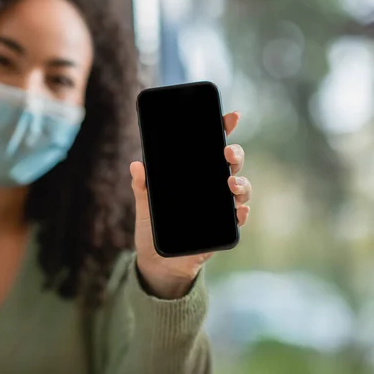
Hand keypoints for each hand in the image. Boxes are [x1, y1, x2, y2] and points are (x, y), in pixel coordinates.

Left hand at [131, 111, 251, 298]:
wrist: (156, 261)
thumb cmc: (153, 227)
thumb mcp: (144, 204)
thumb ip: (142, 185)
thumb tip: (136, 165)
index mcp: (194, 176)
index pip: (211, 148)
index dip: (223, 130)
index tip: (231, 116)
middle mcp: (210, 188)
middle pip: (230, 165)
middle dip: (235, 154)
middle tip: (227, 153)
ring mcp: (218, 208)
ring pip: (240, 189)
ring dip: (241, 184)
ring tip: (230, 184)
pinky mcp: (221, 230)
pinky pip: (237, 220)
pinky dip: (241, 214)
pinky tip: (238, 211)